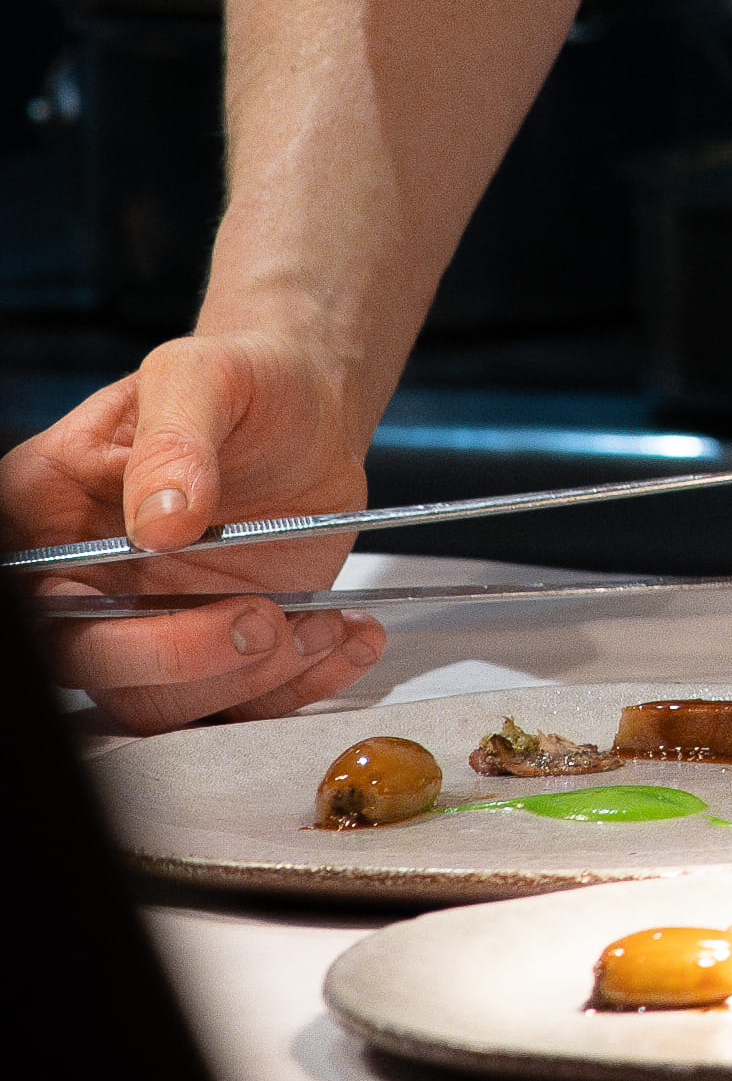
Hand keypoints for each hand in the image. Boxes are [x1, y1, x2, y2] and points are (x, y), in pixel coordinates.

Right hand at [5, 331, 390, 733]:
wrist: (311, 404)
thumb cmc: (244, 380)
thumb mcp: (204, 377)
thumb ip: (175, 442)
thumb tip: (161, 520)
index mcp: (45, 516)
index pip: (35, 598)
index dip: (81, 619)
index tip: (168, 579)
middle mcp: (88, 582)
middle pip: (92, 665)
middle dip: (180, 660)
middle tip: (262, 620)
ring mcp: (152, 621)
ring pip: (163, 702)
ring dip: (248, 681)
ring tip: (321, 626)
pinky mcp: (219, 647)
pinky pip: (240, 700)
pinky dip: (300, 686)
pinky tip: (348, 639)